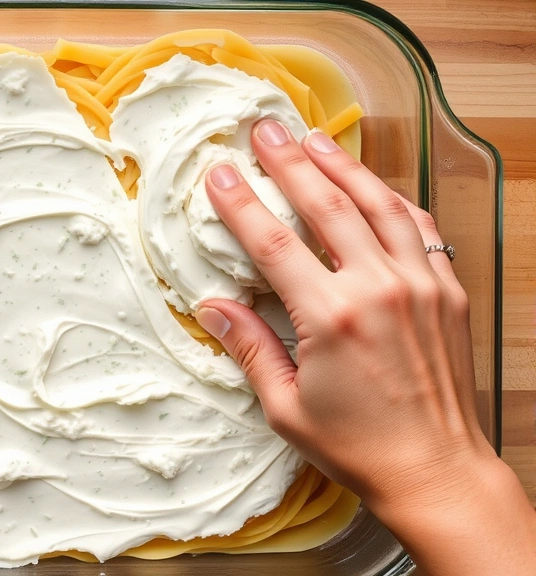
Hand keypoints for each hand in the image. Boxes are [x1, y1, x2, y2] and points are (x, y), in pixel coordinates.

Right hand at [195, 119, 535, 574]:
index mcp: (332, 318)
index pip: (275, 244)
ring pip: (379, 206)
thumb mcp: (286, 407)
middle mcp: (379, 290)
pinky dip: (394, 199)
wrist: (436, 470)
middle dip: (291, 163)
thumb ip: (250, 347)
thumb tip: (212, 306)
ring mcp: (420, 285)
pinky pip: (421, 228)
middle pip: (327, 207)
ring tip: (315, 139)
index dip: (242, 204)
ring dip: (344, 167)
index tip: (219, 173)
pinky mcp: (447, 291)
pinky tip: (375, 184)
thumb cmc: (357, 447)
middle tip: (265, 129)